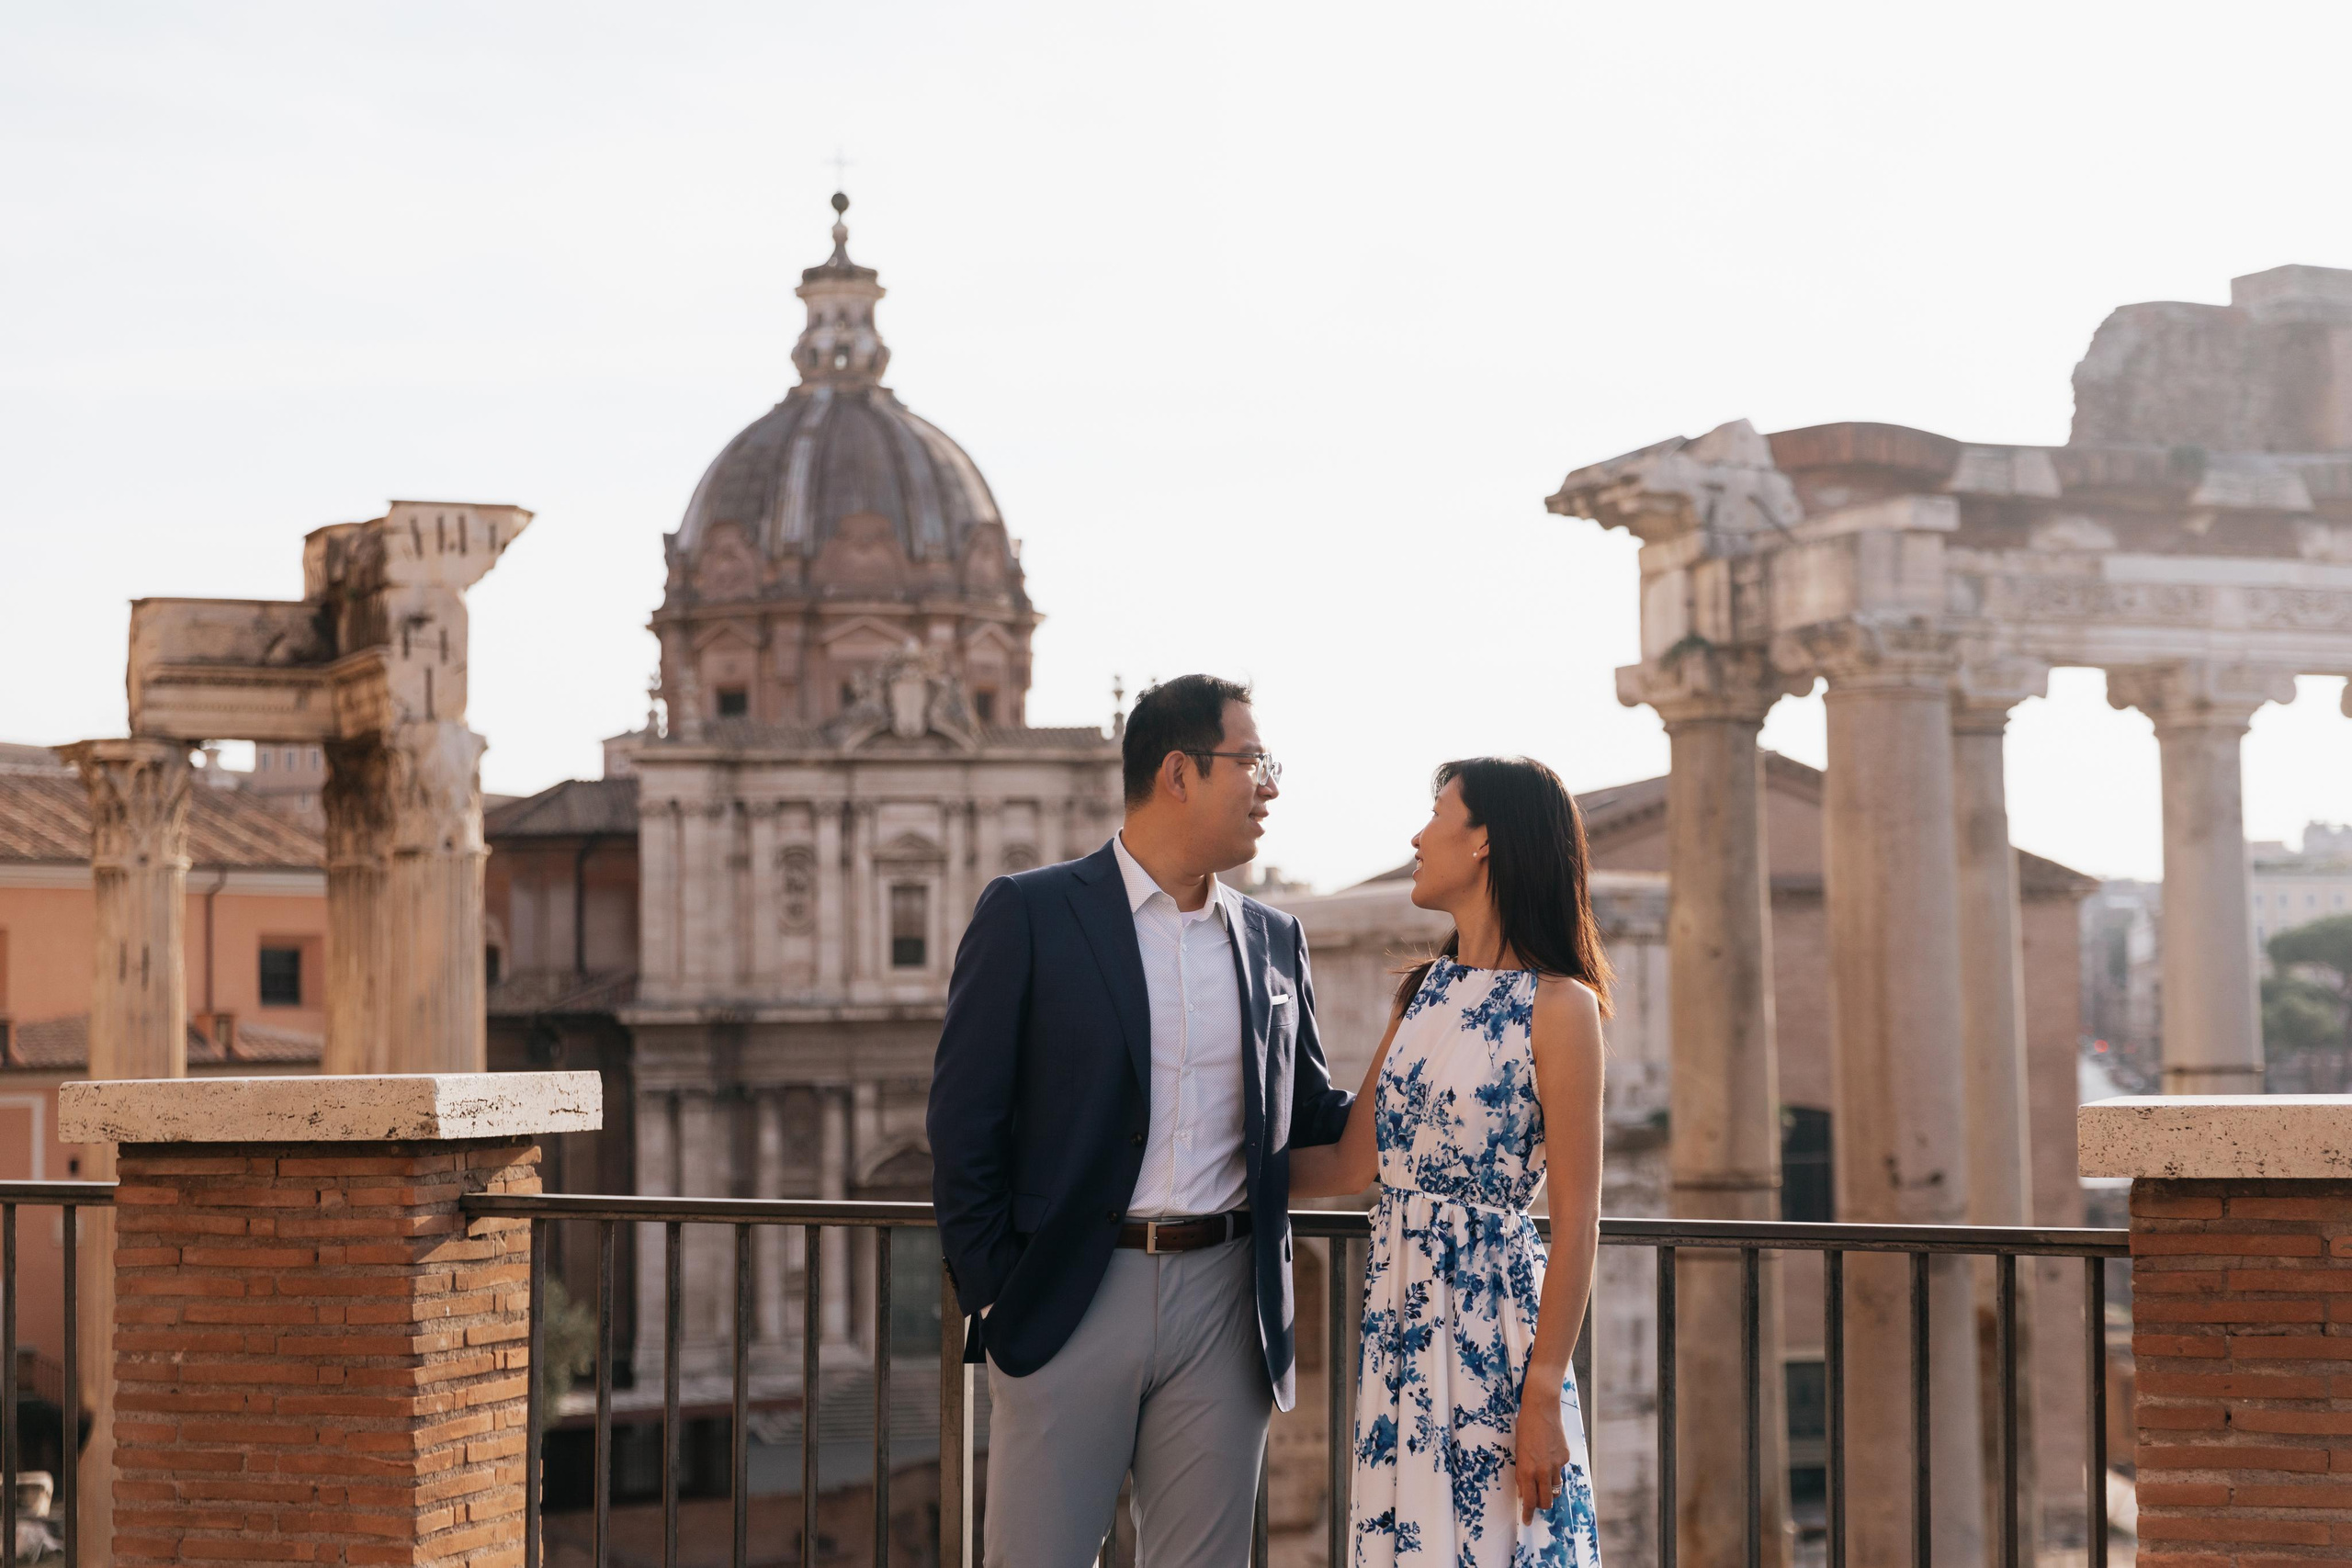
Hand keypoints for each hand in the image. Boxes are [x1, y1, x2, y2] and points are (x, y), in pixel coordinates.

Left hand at [1514, 1382, 1572, 1525]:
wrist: (1541, 1408)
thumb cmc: (1525, 1428)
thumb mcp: (1518, 1452)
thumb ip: (1522, 1473)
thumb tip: (1524, 1491)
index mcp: (1526, 1470)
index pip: (1529, 1500)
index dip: (1528, 1513)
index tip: (1527, 1521)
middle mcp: (1542, 1470)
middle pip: (1546, 1501)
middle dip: (1541, 1505)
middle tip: (1537, 1504)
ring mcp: (1556, 1464)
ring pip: (1555, 1488)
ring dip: (1549, 1488)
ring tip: (1543, 1478)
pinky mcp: (1565, 1457)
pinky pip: (1560, 1470)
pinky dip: (1555, 1469)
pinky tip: (1550, 1455)